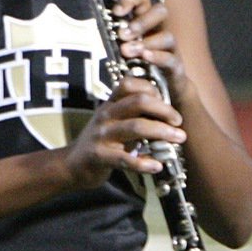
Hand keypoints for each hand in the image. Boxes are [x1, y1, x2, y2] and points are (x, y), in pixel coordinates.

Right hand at [64, 75, 185, 188]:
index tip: (167, 103)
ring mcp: (101, 135)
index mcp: (110, 103)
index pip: (130, 84)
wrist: (72, 165)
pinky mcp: (99, 156)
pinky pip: (125, 159)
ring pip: (136, 127)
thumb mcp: (114, 121)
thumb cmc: (101, 142)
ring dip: (162, 132)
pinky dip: (144, 163)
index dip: (153, 89)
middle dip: (164, 110)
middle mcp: (105, 114)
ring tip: (179, 139)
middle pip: (139, 102)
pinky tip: (157, 166)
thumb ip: (134, 114)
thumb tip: (167, 113)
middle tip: (178, 121)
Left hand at [113, 0, 190, 104]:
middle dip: (141, 21)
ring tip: (128, 51)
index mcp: (144, 23)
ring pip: (168, 36)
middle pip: (160, 11)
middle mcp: (159, 32)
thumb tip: (82, 29)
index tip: (116, 11)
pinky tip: (145, 58)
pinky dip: (158, 57)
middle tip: (123, 35)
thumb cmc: (134, 69)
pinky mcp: (175, 68)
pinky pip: (171, 59)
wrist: (160, 94)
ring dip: (147, 42)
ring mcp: (169, 50)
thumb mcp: (118, 51)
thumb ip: (109, 38)